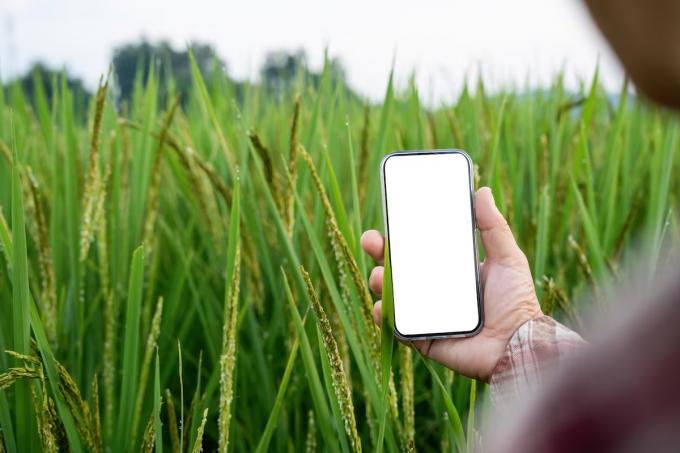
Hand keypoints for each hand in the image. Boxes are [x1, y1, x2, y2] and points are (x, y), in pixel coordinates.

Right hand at [361, 186, 541, 379]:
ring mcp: (427, 315)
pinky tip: (380, 307)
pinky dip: (384, 317)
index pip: (420, 249)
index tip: (388, 219)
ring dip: (379, 283)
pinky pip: (398, 327)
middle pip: (399, 270)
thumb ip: (493, 226)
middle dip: (380, 254)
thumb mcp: (507, 258)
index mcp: (452, 271)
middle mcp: (436, 291)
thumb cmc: (517, 301)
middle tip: (371, 242)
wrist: (518, 345)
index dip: (401, 236)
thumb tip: (481, 191)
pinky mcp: (424, 339)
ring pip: (394, 296)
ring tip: (379, 276)